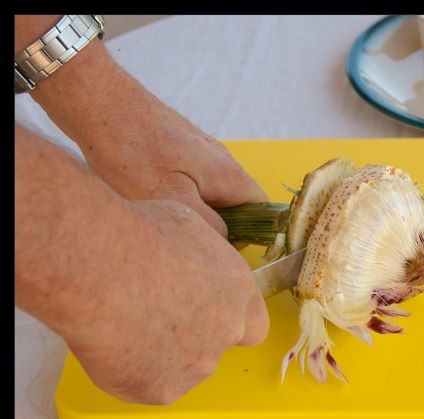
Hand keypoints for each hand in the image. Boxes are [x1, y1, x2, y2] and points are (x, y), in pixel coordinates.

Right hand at [64, 199, 268, 404]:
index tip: (203, 312)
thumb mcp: (188, 224)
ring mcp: (196, 366)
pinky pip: (147, 385)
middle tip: (154, 316)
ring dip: (162, 355)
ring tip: (125, 324)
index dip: (228, 320)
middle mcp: (227, 331)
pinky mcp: (160, 390)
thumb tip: (195, 262)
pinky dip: (130, 372)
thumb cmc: (137, 235)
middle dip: (192, 337)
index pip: (254, 324)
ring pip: (183, 368)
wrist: (96, 267)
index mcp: (238, 290)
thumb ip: (204, 257)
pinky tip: (111, 344)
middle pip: (217, 346)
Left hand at [79, 89, 267, 237]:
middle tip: (180, 233)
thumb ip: (210, 226)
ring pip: (211, 191)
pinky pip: (191, 178)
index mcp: (230, 175)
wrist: (99, 103)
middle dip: (216, 223)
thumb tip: (227, 240)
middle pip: (236, 203)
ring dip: (194, 208)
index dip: (249, 235)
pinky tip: (146, 194)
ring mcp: (201, 150)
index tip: (216, 247)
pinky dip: (178, 192)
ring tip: (160, 214)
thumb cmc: (134, 154)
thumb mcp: (173, 201)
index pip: (262, 210)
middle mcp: (223, 160)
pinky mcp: (179, 145)